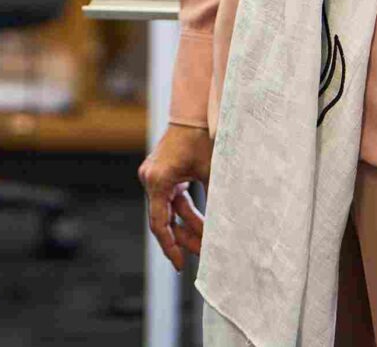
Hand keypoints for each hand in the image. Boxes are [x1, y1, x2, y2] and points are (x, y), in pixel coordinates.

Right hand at [139, 123, 212, 271]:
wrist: (193, 112)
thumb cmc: (201, 138)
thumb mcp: (211, 171)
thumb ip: (214, 199)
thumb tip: (226, 229)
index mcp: (158, 180)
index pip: (160, 223)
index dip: (170, 246)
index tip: (180, 264)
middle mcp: (150, 179)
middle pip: (165, 220)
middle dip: (185, 238)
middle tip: (202, 254)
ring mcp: (154, 177)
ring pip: (170, 211)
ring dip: (188, 225)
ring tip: (207, 242)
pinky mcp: (162, 174)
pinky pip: (172, 201)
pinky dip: (186, 212)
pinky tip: (201, 226)